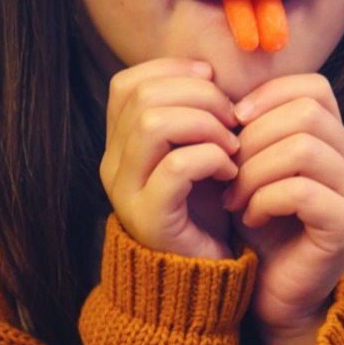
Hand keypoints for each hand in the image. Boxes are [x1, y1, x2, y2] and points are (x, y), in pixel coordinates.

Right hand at [101, 59, 239, 259]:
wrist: (203, 274)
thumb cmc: (204, 202)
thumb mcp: (193, 145)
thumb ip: (189, 109)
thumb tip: (207, 69)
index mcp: (118, 142)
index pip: (127, 83)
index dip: (171, 70)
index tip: (211, 80)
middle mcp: (112, 164)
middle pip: (144, 97)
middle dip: (198, 94)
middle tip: (231, 116)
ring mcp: (126, 192)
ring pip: (153, 123)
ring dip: (204, 123)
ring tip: (231, 142)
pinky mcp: (151, 218)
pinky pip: (177, 166)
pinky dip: (211, 157)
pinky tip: (230, 170)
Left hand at [225, 75, 343, 341]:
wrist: (271, 292)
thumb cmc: (258, 222)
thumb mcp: (252, 165)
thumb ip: (251, 128)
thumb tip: (225, 93)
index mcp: (338, 138)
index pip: (314, 87)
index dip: (270, 95)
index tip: (234, 121)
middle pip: (306, 113)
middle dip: (254, 138)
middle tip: (227, 171)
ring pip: (302, 147)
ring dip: (255, 170)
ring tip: (234, 197)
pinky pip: (301, 190)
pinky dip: (265, 199)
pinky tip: (251, 217)